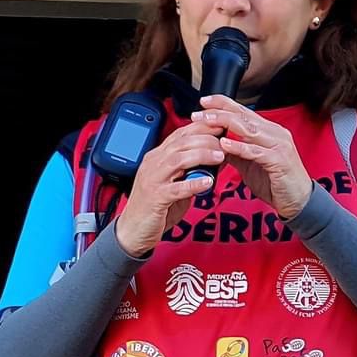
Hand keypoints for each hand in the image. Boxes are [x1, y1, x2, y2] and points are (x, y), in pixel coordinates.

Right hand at [113, 113, 228, 258]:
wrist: (132, 231)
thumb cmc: (154, 207)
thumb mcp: (173, 183)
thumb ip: (189, 171)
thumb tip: (212, 161)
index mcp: (157, 158)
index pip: (179, 135)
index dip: (200, 128)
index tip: (219, 125)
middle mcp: (153, 164)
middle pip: (180, 143)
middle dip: (205, 139)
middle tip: (224, 142)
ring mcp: (153, 180)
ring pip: (177, 160)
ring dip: (201, 155)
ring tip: (220, 156)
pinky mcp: (155, 198)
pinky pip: (176, 189)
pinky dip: (193, 184)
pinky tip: (208, 182)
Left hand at [200, 94, 315, 218]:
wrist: (297, 200)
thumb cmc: (275, 181)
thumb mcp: (250, 163)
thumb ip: (236, 151)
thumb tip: (216, 144)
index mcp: (268, 131)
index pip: (244, 111)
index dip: (224, 104)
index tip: (204, 102)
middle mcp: (275, 133)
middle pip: (244, 117)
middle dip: (219, 112)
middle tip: (199, 113)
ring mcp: (279, 145)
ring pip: (250, 130)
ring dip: (226, 124)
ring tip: (207, 122)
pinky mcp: (280, 161)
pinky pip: (257, 152)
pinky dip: (240, 147)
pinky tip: (225, 144)